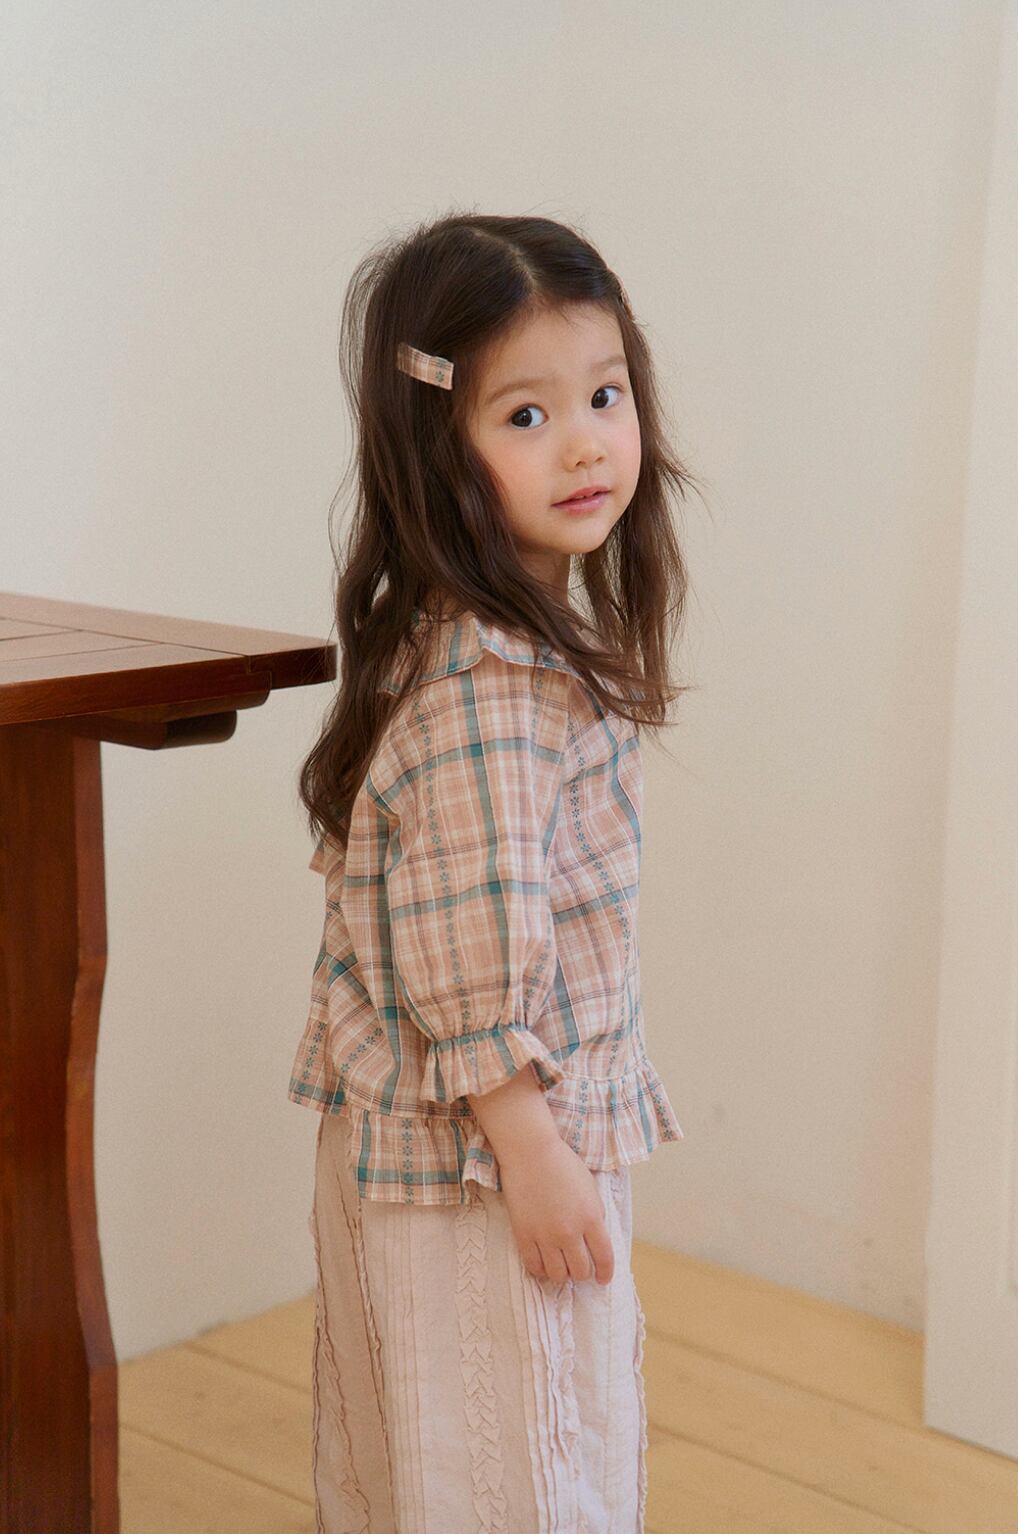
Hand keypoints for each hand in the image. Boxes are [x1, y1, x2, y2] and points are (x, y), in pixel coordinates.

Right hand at [497, 1134, 614, 1285]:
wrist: (531, 1152)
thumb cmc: (562, 1164)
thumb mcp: (590, 1188)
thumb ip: (595, 1215)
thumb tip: (593, 1238)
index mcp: (591, 1218)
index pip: (604, 1258)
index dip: (606, 1273)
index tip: (602, 1279)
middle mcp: (570, 1232)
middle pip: (580, 1271)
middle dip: (582, 1273)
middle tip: (578, 1266)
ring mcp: (545, 1235)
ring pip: (558, 1274)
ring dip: (562, 1274)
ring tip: (560, 1265)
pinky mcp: (524, 1235)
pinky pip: (534, 1266)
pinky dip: (541, 1270)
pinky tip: (543, 1264)